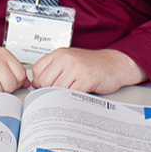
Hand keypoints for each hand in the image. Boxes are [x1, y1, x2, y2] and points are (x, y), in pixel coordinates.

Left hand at [31, 48, 146, 94]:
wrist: (114, 64)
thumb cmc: (91, 65)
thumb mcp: (69, 61)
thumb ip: (54, 69)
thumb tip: (36, 84)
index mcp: (59, 53)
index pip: (37, 70)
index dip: (39, 82)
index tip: (46, 87)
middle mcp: (66, 58)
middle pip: (44, 81)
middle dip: (49, 90)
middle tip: (60, 92)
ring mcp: (75, 68)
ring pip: (56, 88)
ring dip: (61, 95)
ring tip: (70, 92)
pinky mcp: (85, 78)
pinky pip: (69, 93)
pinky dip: (71, 97)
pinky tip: (77, 94)